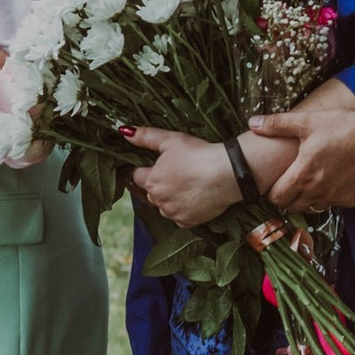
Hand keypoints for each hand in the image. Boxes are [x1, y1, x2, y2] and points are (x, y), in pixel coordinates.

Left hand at [123, 127, 245, 228]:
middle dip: (160, 184)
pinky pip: (180, 217)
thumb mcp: (171, 140)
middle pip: (152, 192)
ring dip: (171, 198)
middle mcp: (159, 200)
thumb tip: (125, 132)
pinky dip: (184, 210)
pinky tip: (195, 197)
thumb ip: (146, 137)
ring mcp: (173, 213)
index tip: (161, 164)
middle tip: (179, 173)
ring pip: (165, 206)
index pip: (138, 176)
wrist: (230, 173)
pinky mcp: (189, 222)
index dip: (148, 169)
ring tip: (188, 185)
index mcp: (151, 181)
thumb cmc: (199, 154)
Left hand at [254, 100, 354, 212]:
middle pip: (292, 207)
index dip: (271, 193)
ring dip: (306, 200)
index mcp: (303, 174)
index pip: (277, 198)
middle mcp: (318, 191)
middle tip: (287, 185)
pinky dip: (327, 198)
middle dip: (287, 198)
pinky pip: (332, 205)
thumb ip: (278, 124)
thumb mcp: (307, 122)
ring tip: (307, 184)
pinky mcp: (350, 200)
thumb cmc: (343, 128)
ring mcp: (335, 197)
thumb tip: (253, 123)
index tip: (273, 185)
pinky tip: (328, 183)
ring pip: (311, 208)